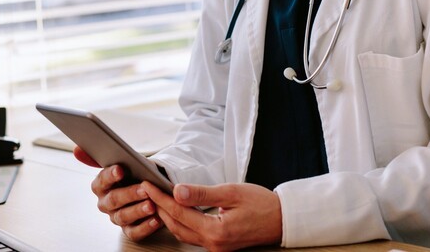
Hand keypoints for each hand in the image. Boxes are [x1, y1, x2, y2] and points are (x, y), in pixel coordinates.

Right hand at [72, 146, 161, 240]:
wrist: (147, 189)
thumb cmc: (133, 174)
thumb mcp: (123, 162)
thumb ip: (101, 157)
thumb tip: (77, 149)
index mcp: (100, 186)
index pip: (102, 181)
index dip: (110, 175)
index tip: (120, 169)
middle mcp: (105, 203)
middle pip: (114, 199)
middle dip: (129, 194)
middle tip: (144, 189)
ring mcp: (116, 217)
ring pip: (123, 216)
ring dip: (138, 211)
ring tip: (151, 205)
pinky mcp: (129, 230)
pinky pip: (134, 232)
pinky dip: (145, 227)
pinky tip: (156, 219)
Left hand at [143, 181, 281, 251]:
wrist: (283, 220)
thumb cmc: (262, 204)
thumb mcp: (231, 192)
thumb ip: (202, 193)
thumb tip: (177, 191)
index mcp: (215, 231)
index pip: (178, 212)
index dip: (160, 198)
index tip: (147, 185)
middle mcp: (213, 243)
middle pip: (176, 225)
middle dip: (159, 207)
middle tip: (147, 190)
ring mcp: (216, 247)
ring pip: (182, 232)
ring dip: (167, 216)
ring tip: (157, 198)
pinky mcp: (219, 245)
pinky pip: (192, 235)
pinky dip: (180, 222)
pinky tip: (176, 210)